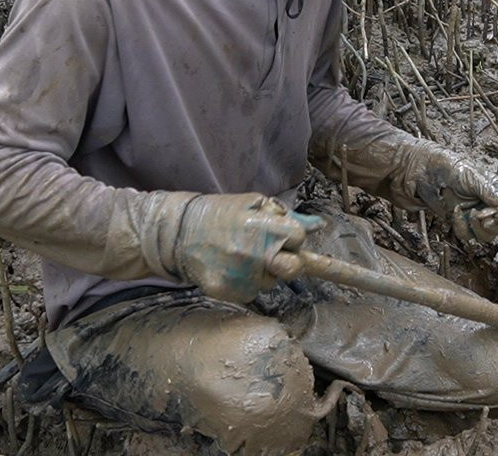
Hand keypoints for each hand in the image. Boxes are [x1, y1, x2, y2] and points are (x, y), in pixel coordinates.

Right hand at [172, 194, 323, 302]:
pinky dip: (246, 284)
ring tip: (241, 256)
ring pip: (270, 282)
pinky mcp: (228, 292)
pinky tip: (230, 269)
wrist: (179, 233)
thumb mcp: (253, 204)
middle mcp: (255, 254)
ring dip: (264, 272)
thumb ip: (286, 217)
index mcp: (264, 227)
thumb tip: (318, 225)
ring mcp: (241, 276)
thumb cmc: (220, 215)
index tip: (283, 236)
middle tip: (270, 254)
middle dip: (287, 263)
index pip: (298, 238)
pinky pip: (251, 293)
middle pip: (293, 270)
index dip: (292, 237)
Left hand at [409, 145, 497, 242]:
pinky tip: (453, 214)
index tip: (492, 214)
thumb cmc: (443, 166)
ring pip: (485, 234)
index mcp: (493, 187)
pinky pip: (467, 234)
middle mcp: (486, 201)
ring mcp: (472, 212)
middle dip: (492, 225)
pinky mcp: (459, 221)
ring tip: (466, 214)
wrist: (416, 171)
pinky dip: (461, 227)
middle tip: (478, 216)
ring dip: (476, 228)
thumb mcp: (470, 176)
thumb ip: (489, 192)